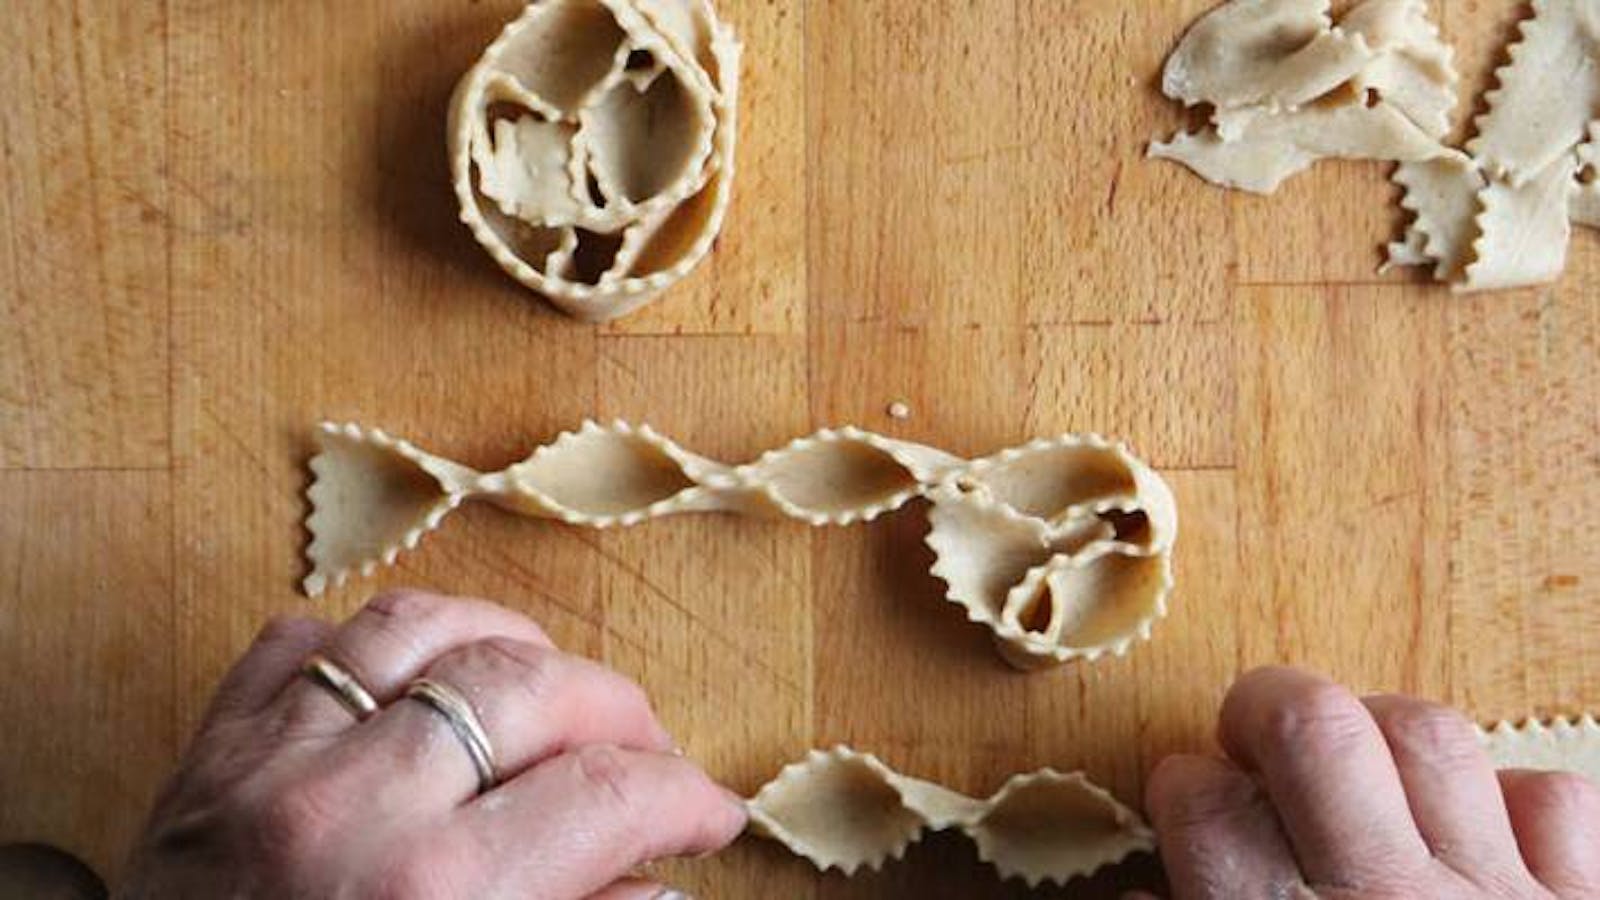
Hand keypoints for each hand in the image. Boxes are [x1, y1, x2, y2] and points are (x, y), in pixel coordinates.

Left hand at [118, 590, 743, 899]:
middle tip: (646, 752)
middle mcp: (356, 809)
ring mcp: (271, 765)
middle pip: (532, 687)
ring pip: (418, 627)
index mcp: (436, 896)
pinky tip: (410, 683)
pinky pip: (297, 643)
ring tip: (546, 685)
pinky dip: (366, 645)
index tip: (709, 814)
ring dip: (506, 643)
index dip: (685, 797)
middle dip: (620, 710)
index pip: (608, 796)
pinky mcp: (207, 755)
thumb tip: (660, 885)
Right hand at [1141, 667, 1599, 898]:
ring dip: (1379, 739)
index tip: (1186, 792)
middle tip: (1250, 736)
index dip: (1181, 785)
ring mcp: (1495, 894)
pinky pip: (1558, 804)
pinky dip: (1517, 803)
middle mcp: (1381, 895)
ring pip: (1428, 738)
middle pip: (1311, 727)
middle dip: (1265, 707)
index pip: (1204, 805)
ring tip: (1359, 767)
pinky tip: (1481, 827)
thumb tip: (1136, 897)